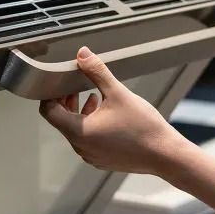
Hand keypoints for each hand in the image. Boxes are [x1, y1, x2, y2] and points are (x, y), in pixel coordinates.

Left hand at [39, 46, 191, 175]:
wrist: (166, 155)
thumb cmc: (144, 126)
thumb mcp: (118, 93)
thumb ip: (97, 72)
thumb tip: (82, 54)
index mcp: (78, 131)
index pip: (48, 112)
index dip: (50, 96)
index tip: (59, 84)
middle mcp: (80, 147)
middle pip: (60, 121)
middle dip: (66, 102)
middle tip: (75, 87)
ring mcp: (90, 156)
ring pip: (74, 131)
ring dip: (79, 113)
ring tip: (93, 98)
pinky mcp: (101, 159)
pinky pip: (87, 141)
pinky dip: (89, 126)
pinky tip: (106, 115)